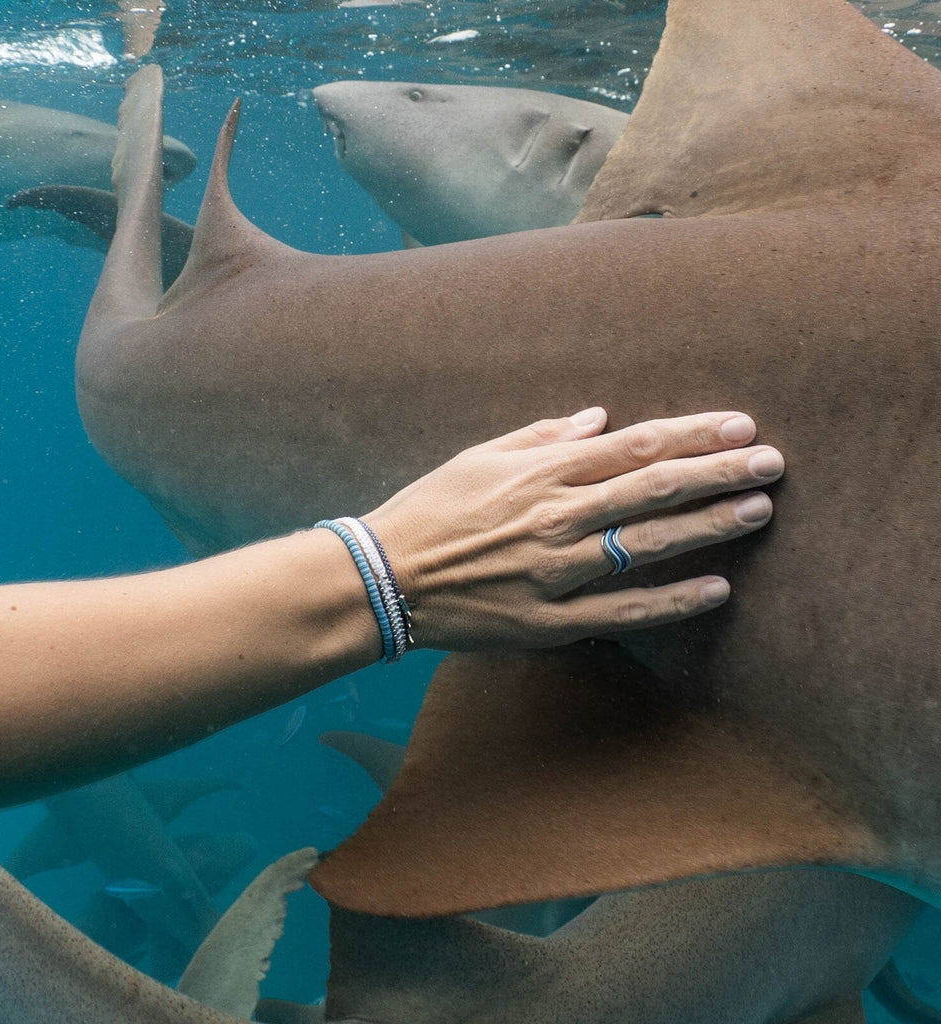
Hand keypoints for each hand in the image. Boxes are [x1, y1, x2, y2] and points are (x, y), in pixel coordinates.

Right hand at [363, 407, 781, 649]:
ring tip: (757, 510)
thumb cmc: (428, 511)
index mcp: (541, 472)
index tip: (738, 425)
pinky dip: (670, 602)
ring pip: (647, 545)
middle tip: (770, 462)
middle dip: (718, 472)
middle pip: (653, 489)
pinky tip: (715, 591)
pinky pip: (622, 612)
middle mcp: (556, 517)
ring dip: (708, 526)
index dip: (691, 434)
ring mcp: (556, 572)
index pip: (633, 445)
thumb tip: (598, 418)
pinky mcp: (549, 621)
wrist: (383, 579)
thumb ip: (541, 436)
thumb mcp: (478, 458)